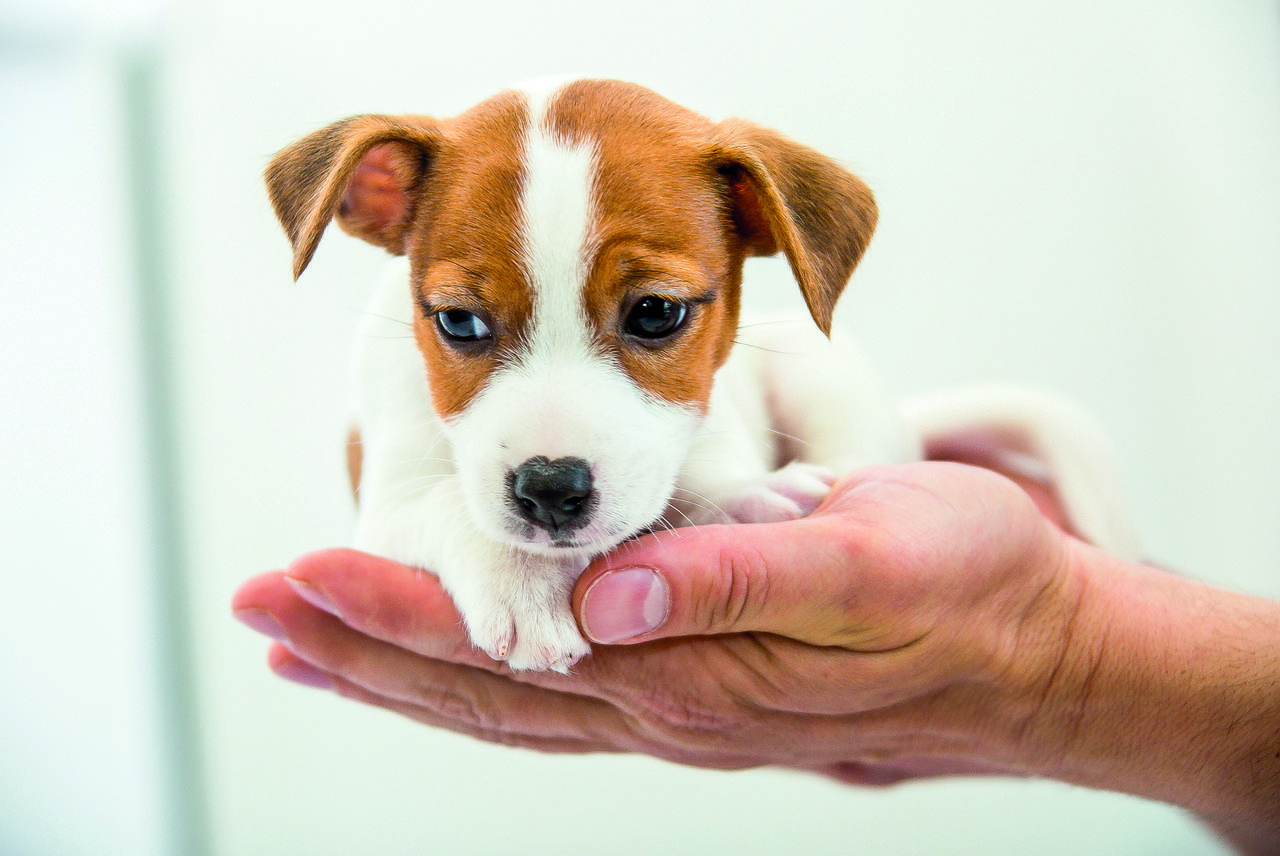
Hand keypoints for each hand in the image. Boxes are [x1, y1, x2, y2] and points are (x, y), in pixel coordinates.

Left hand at [233, 460, 1080, 780]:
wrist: (1041, 660)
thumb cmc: (970, 593)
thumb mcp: (873, 562)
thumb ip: (740, 580)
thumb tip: (612, 595)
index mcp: (696, 669)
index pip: (510, 646)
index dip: (399, 611)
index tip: (300, 576)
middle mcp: (672, 705)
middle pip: (485, 688)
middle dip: (365, 646)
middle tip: (263, 611)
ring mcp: (686, 709)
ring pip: (513, 702)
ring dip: (409, 672)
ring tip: (321, 646)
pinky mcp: (709, 691)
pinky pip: (567, 697)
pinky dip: (488, 682)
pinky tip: (461, 665)